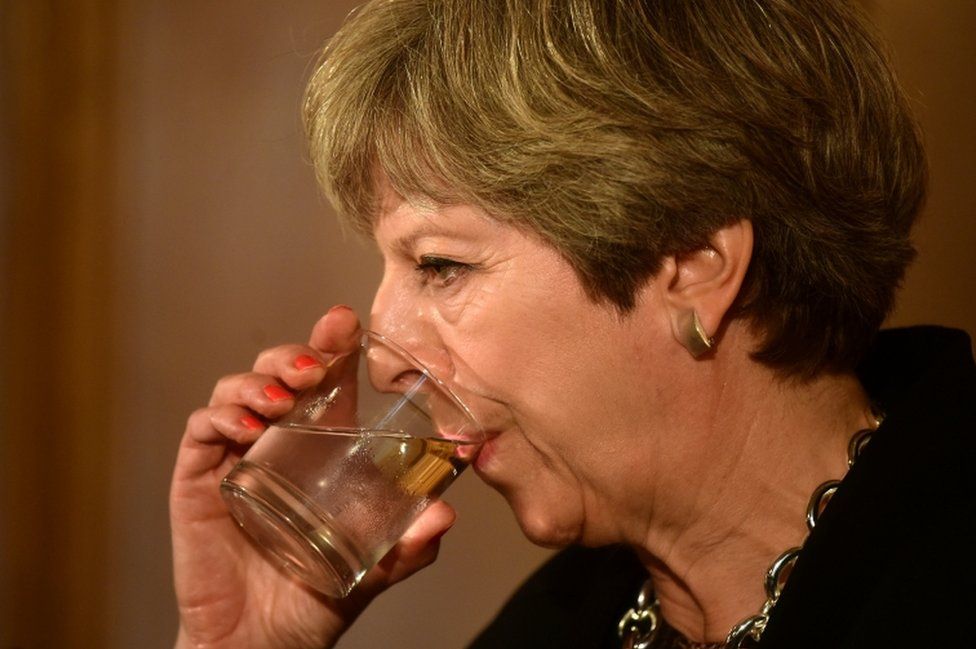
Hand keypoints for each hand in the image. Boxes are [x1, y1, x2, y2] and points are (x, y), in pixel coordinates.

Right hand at [171, 306, 455, 648]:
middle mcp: (274, 442)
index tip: (345, 321)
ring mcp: (233, 457)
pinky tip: (246, 429)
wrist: (261, 642)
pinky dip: (220, 417)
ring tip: (283, 398)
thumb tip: (444, 515)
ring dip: (258, 381)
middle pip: (277, 373)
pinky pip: (201, 431)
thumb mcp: (375, 565)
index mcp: (316, 449)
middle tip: (315, 366)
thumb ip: (410, 544)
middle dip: (294, 354)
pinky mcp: (198, 479)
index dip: (332, 346)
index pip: (324, 382)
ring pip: (236, 391)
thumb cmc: (315, 595)